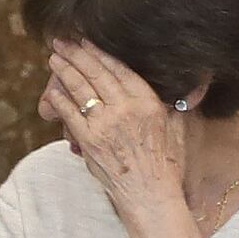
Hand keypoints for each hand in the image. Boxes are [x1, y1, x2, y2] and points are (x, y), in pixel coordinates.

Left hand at [39, 37, 193, 237]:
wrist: (151, 196)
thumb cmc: (166, 165)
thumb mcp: (178, 127)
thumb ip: (174, 102)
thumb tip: (186, 83)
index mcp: (148, 102)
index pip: (119, 68)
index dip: (100, 52)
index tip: (88, 40)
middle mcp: (125, 108)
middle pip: (95, 72)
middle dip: (76, 53)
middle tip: (62, 41)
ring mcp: (105, 124)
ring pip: (79, 88)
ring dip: (64, 70)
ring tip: (54, 58)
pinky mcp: (88, 141)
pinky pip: (69, 113)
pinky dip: (59, 99)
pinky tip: (52, 89)